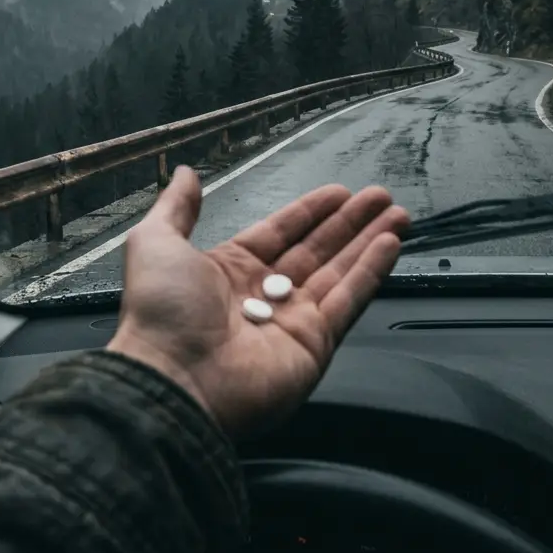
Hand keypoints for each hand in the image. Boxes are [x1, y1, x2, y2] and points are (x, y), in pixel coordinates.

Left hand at [107, 165, 408, 436]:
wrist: (173, 380)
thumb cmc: (161, 312)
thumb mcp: (154, 243)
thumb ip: (176, 207)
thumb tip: (187, 173)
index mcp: (228, 271)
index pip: (280, 234)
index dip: (310, 212)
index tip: (340, 192)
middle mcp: (263, 296)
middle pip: (317, 251)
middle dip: (350, 223)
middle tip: (381, 197)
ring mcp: (291, 322)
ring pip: (339, 273)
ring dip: (369, 242)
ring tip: (398, 214)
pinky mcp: (314, 346)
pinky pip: (347, 301)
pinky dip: (370, 273)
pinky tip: (390, 244)